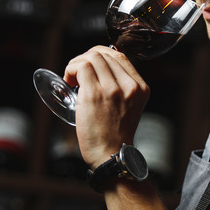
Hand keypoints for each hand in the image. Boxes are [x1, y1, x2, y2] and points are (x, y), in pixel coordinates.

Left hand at [63, 46, 149, 167]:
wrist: (110, 155)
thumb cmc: (114, 134)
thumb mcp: (129, 107)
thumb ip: (122, 88)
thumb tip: (101, 70)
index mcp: (140, 88)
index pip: (119, 56)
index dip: (100, 55)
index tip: (90, 64)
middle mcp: (130, 86)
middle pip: (104, 54)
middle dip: (86, 57)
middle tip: (77, 72)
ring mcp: (112, 89)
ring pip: (92, 57)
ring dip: (76, 63)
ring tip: (72, 77)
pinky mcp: (95, 94)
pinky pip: (81, 67)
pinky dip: (71, 69)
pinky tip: (68, 80)